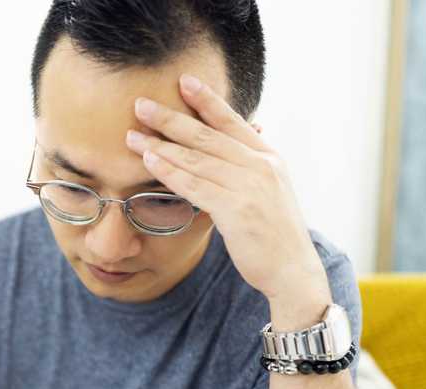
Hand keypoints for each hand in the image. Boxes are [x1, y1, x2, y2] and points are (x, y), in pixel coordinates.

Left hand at [125, 74, 329, 305]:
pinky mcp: (236, 209)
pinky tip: (150, 162)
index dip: (207, 100)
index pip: (232, 121)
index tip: (183, 81)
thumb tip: (224, 154)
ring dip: (161, 145)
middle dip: (171, 118)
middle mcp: (260, 165)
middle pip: (208, 135)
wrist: (292, 270)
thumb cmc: (274, 234)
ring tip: (133, 136)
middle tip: (140, 105)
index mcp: (268, 157)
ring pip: (197, 159)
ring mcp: (249, 186)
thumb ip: (247, 170)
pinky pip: (195, 186)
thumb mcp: (267, 192)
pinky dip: (170, 172)